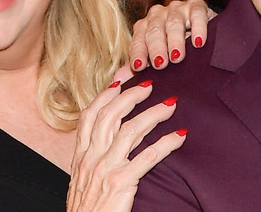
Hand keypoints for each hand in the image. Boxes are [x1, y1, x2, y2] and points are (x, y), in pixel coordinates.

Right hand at [68, 81, 185, 211]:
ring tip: (170, 105)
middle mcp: (92, 158)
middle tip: (149, 84)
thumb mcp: (82, 181)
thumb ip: (93, 159)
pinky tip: (178, 138)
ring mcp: (105, 169)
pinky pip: (148, 157)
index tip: (121, 77)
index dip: (106, 93)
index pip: (90, 115)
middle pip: (110, 115)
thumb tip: (107, 142)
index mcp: (81, 157)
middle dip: (131, 95)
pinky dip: (165, 144)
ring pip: (130, 130)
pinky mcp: (121, 183)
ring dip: (153, 114)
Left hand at [128, 0, 216, 71]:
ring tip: (177, 57)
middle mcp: (158, 15)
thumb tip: (117, 80)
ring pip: (173, 23)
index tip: (139, 67)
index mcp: (145, 27)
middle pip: (154, 30)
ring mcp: (177, 9)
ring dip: (175, 41)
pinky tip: (199, 42)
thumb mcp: (157, 59)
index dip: (138, 53)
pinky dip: (198, 28)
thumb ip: (139, 67)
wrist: (203, 34)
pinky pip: (196, 14)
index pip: (138, 40)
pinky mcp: (196, 6)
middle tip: (160, 64)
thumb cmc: (175, 49)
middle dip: (156, 48)